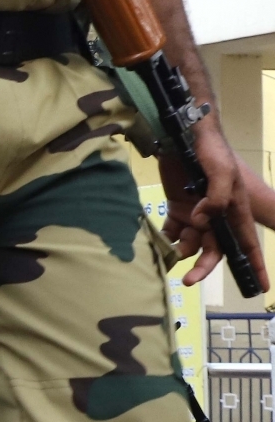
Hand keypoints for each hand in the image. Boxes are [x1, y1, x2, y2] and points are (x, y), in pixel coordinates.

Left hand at [164, 123, 269, 289]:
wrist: (183, 134)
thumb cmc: (210, 150)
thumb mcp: (222, 171)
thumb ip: (217, 198)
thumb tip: (202, 222)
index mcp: (234, 210)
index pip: (247, 242)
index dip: (254, 264)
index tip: (261, 287)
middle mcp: (217, 215)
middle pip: (214, 249)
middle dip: (203, 267)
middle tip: (189, 281)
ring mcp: (196, 211)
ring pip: (192, 242)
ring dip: (182, 252)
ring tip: (170, 255)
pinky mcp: (176, 206)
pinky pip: (172, 230)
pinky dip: (166, 238)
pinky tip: (159, 242)